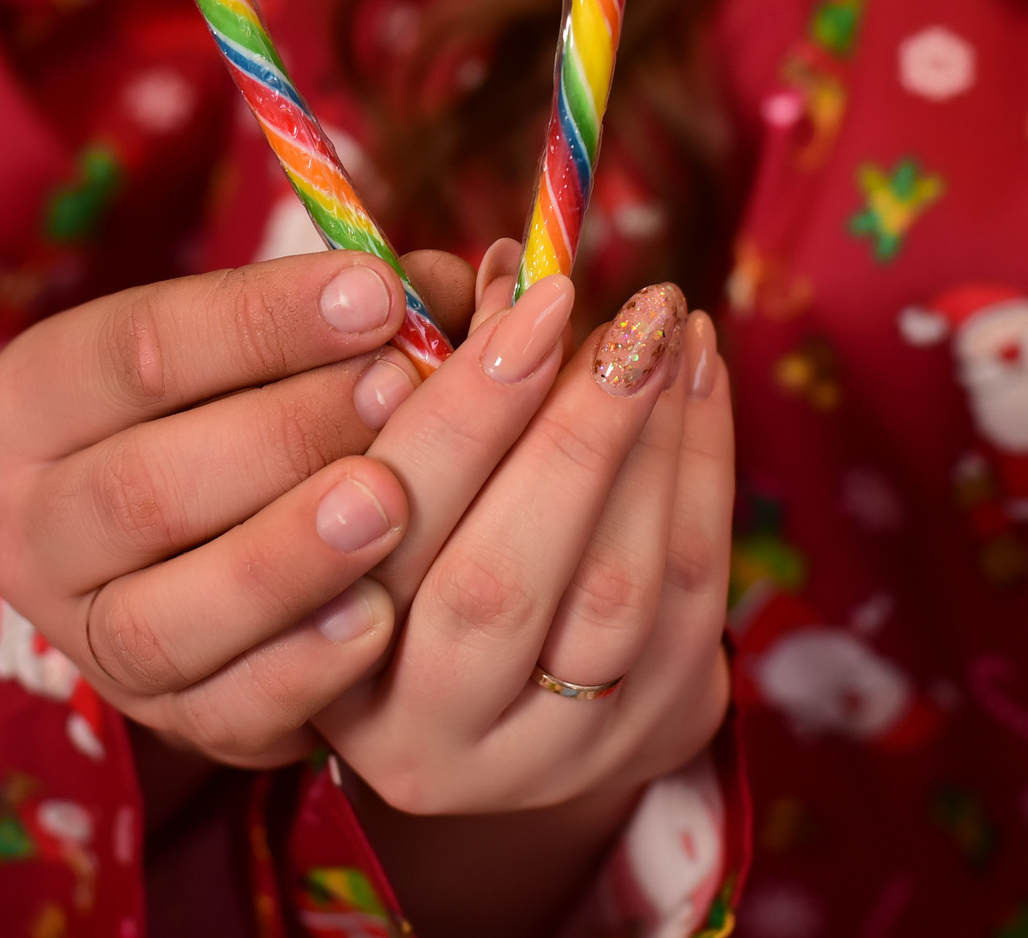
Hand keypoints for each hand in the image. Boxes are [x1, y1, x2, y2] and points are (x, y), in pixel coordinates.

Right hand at [0, 249, 473, 769]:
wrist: (221, 555)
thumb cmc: (253, 410)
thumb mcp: (276, 347)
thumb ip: (359, 313)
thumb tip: (452, 289)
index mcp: (29, 403)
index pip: (134, 351)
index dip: (259, 321)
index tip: (378, 293)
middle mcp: (29, 528)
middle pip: (142, 485)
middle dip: (283, 433)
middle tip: (400, 388)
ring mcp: (84, 640)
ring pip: (163, 616)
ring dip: (284, 558)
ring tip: (390, 502)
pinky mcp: (159, 721)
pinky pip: (221, 712)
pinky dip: (301, 670)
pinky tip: (381, 620)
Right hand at [323, 249, 734, 824]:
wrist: (509, 698)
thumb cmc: (422, 540)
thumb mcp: (384, 475)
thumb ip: (420, 386)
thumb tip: (503, 272)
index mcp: (323, 665)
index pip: (391, 538)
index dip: (458, 415)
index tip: (522, 299)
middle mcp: (423, 737)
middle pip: (500, 583)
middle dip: (567, 430)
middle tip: (611, 306)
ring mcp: (548, 755)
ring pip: (615, 591)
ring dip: (649, 437)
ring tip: (661, 323)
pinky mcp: (651, 734)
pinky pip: (697, 591)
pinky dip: (705, 462)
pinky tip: (697, 366)